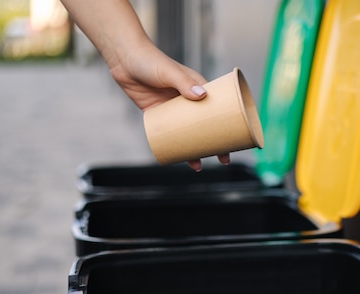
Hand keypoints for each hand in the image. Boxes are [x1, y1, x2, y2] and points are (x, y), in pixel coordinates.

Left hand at [59, 0, 229, 171]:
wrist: (124, 59)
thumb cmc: (150, 60)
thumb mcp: (169, 72)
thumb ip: (184, 83)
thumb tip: (201, 96)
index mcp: (198, 87)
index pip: (219, 108)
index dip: (228, 124)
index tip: (235, 139)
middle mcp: (188, 100)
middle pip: (206, 125)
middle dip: (214, 143)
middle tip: (222, 160)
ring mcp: (173, 109)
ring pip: (188, 133)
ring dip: (194, 149)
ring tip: (198, 166)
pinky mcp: (158, 114)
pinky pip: (169, 134)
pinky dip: (174, 146)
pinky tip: (177, 158)